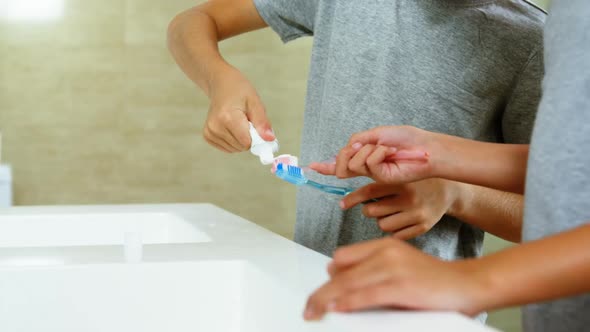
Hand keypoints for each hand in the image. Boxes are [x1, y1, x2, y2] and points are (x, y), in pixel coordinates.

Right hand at [204, 66, 274, 151]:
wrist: (221, 84)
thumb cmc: (239, 90)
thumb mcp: (255, 102)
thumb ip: (262, 123)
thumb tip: (269, 139)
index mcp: (227, 118)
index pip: (247, 142)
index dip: (255, 136)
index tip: (255, 125)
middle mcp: (215, 127)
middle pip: (241, 147)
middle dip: (248, 137)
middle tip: (246, 120)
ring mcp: (210, 132)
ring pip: (235, 149)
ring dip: (241, 139)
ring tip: (238, 122)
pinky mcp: (207, 136)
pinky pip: (227, 148)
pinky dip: (233, 141)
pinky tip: (231, 127)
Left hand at [303, 238, 486, 320]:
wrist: (468, 283)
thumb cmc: (434, 279)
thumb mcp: (399, 267)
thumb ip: (374, 271)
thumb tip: (344, 287)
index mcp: (383, 246)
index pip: (342, 258)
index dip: (328, 277)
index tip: (319, 294)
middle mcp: (385, 252)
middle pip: (339, 271)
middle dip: (320, 292)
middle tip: (309, 307)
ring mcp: (393, 268)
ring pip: (347, 284)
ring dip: (326, 300)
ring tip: (314, 312)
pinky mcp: (401, 286)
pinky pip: (366, 295)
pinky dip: (349, 303)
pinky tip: (338, 309)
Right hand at [309, 126, 436, 183]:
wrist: (425, 148)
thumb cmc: (406, 139)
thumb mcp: (377, 134)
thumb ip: (358, 141)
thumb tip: (346, 150)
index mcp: (364, 155)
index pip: (341, 163)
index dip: (326, 166)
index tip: (312, 166)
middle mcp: (366, 166)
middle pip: (342, 162)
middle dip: (347, 152)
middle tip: (366, 146)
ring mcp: (372, 173)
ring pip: (353, 162)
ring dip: (369, 150)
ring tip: (387, 150)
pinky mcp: (380, 178)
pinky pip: (368, 163)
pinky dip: (378, 153)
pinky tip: (390, 153)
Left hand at [340, 179, 461, 238]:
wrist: (449, 190)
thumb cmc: (416, 180)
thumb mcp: (398, 173)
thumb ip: (374, 175)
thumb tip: (342, 181)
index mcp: (402, 182)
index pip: (369, 192)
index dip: (352, 199)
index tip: (342, 204)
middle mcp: (410, 199)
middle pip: (372, 211)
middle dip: (368, 209)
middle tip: (374, 205)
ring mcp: (418, 215)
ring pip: (382, 225)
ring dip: (381, 219)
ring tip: (390, 212)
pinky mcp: (423, 227)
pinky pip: (395, 235)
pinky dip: (393, 228)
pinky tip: (399, 219)